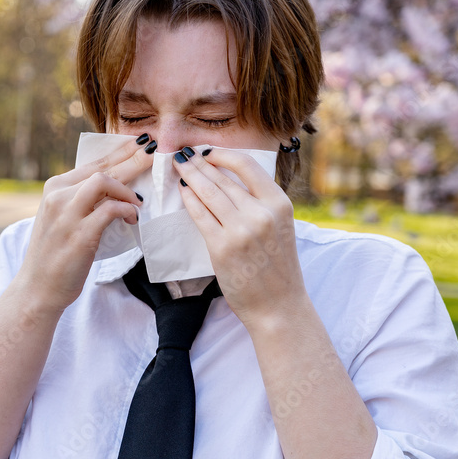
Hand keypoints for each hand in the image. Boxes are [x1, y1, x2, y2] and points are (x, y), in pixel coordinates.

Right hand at [18, 135, 154, 313]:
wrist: (38, 288)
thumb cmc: (55, 255)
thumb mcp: (62, 218)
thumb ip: (81, 200)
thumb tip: (115, 186)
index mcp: (55, 187)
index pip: (93, 162)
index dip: (120, 152)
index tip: (140, 144)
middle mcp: (58, 195)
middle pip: (102, 167)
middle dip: (132, 157)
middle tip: (154, 151)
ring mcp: (68, 214)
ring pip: (105, 181)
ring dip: (128, 188)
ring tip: (141, 201)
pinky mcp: (80, 233)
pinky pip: (111, 210)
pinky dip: (127, 210)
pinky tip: (133, 219)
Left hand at [173, 147, 303, 327]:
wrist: (278, 306)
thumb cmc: (277, 267)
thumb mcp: (279, 226)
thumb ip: (260, 203)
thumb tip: (228, 180)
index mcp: (279, 203)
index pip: (247, 165)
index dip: (222, 154)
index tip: (207, 152)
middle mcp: (261, 213)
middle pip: (222, 178)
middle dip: (198, 163)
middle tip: (182, 154)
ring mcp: (240, 230)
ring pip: (208, 192)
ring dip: (189, 176)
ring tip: (178, 167)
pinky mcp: (221, 247)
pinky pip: (199, 215)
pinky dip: (188, 200)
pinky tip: (182, 191)